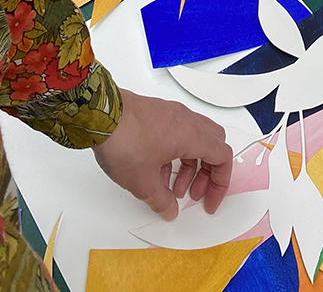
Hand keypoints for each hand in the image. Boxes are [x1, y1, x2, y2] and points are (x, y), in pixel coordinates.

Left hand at [94, 89, 232, 219]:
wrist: (100, 114)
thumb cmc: (125, 142)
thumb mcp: (143, 182)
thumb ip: (161, 201)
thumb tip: (170, 210)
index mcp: (191, 135)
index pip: (222, 157)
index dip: (220, 183)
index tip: (209, 201)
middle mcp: (186, 120)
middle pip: (212, 145)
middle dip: (206, 173)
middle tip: (194, 194)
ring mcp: (170, 113)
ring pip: (193, 140)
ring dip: (188, 166)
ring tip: (171, 189)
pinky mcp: (155, 113)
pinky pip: (175, 134)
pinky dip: (173, 154)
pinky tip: (155, 172)